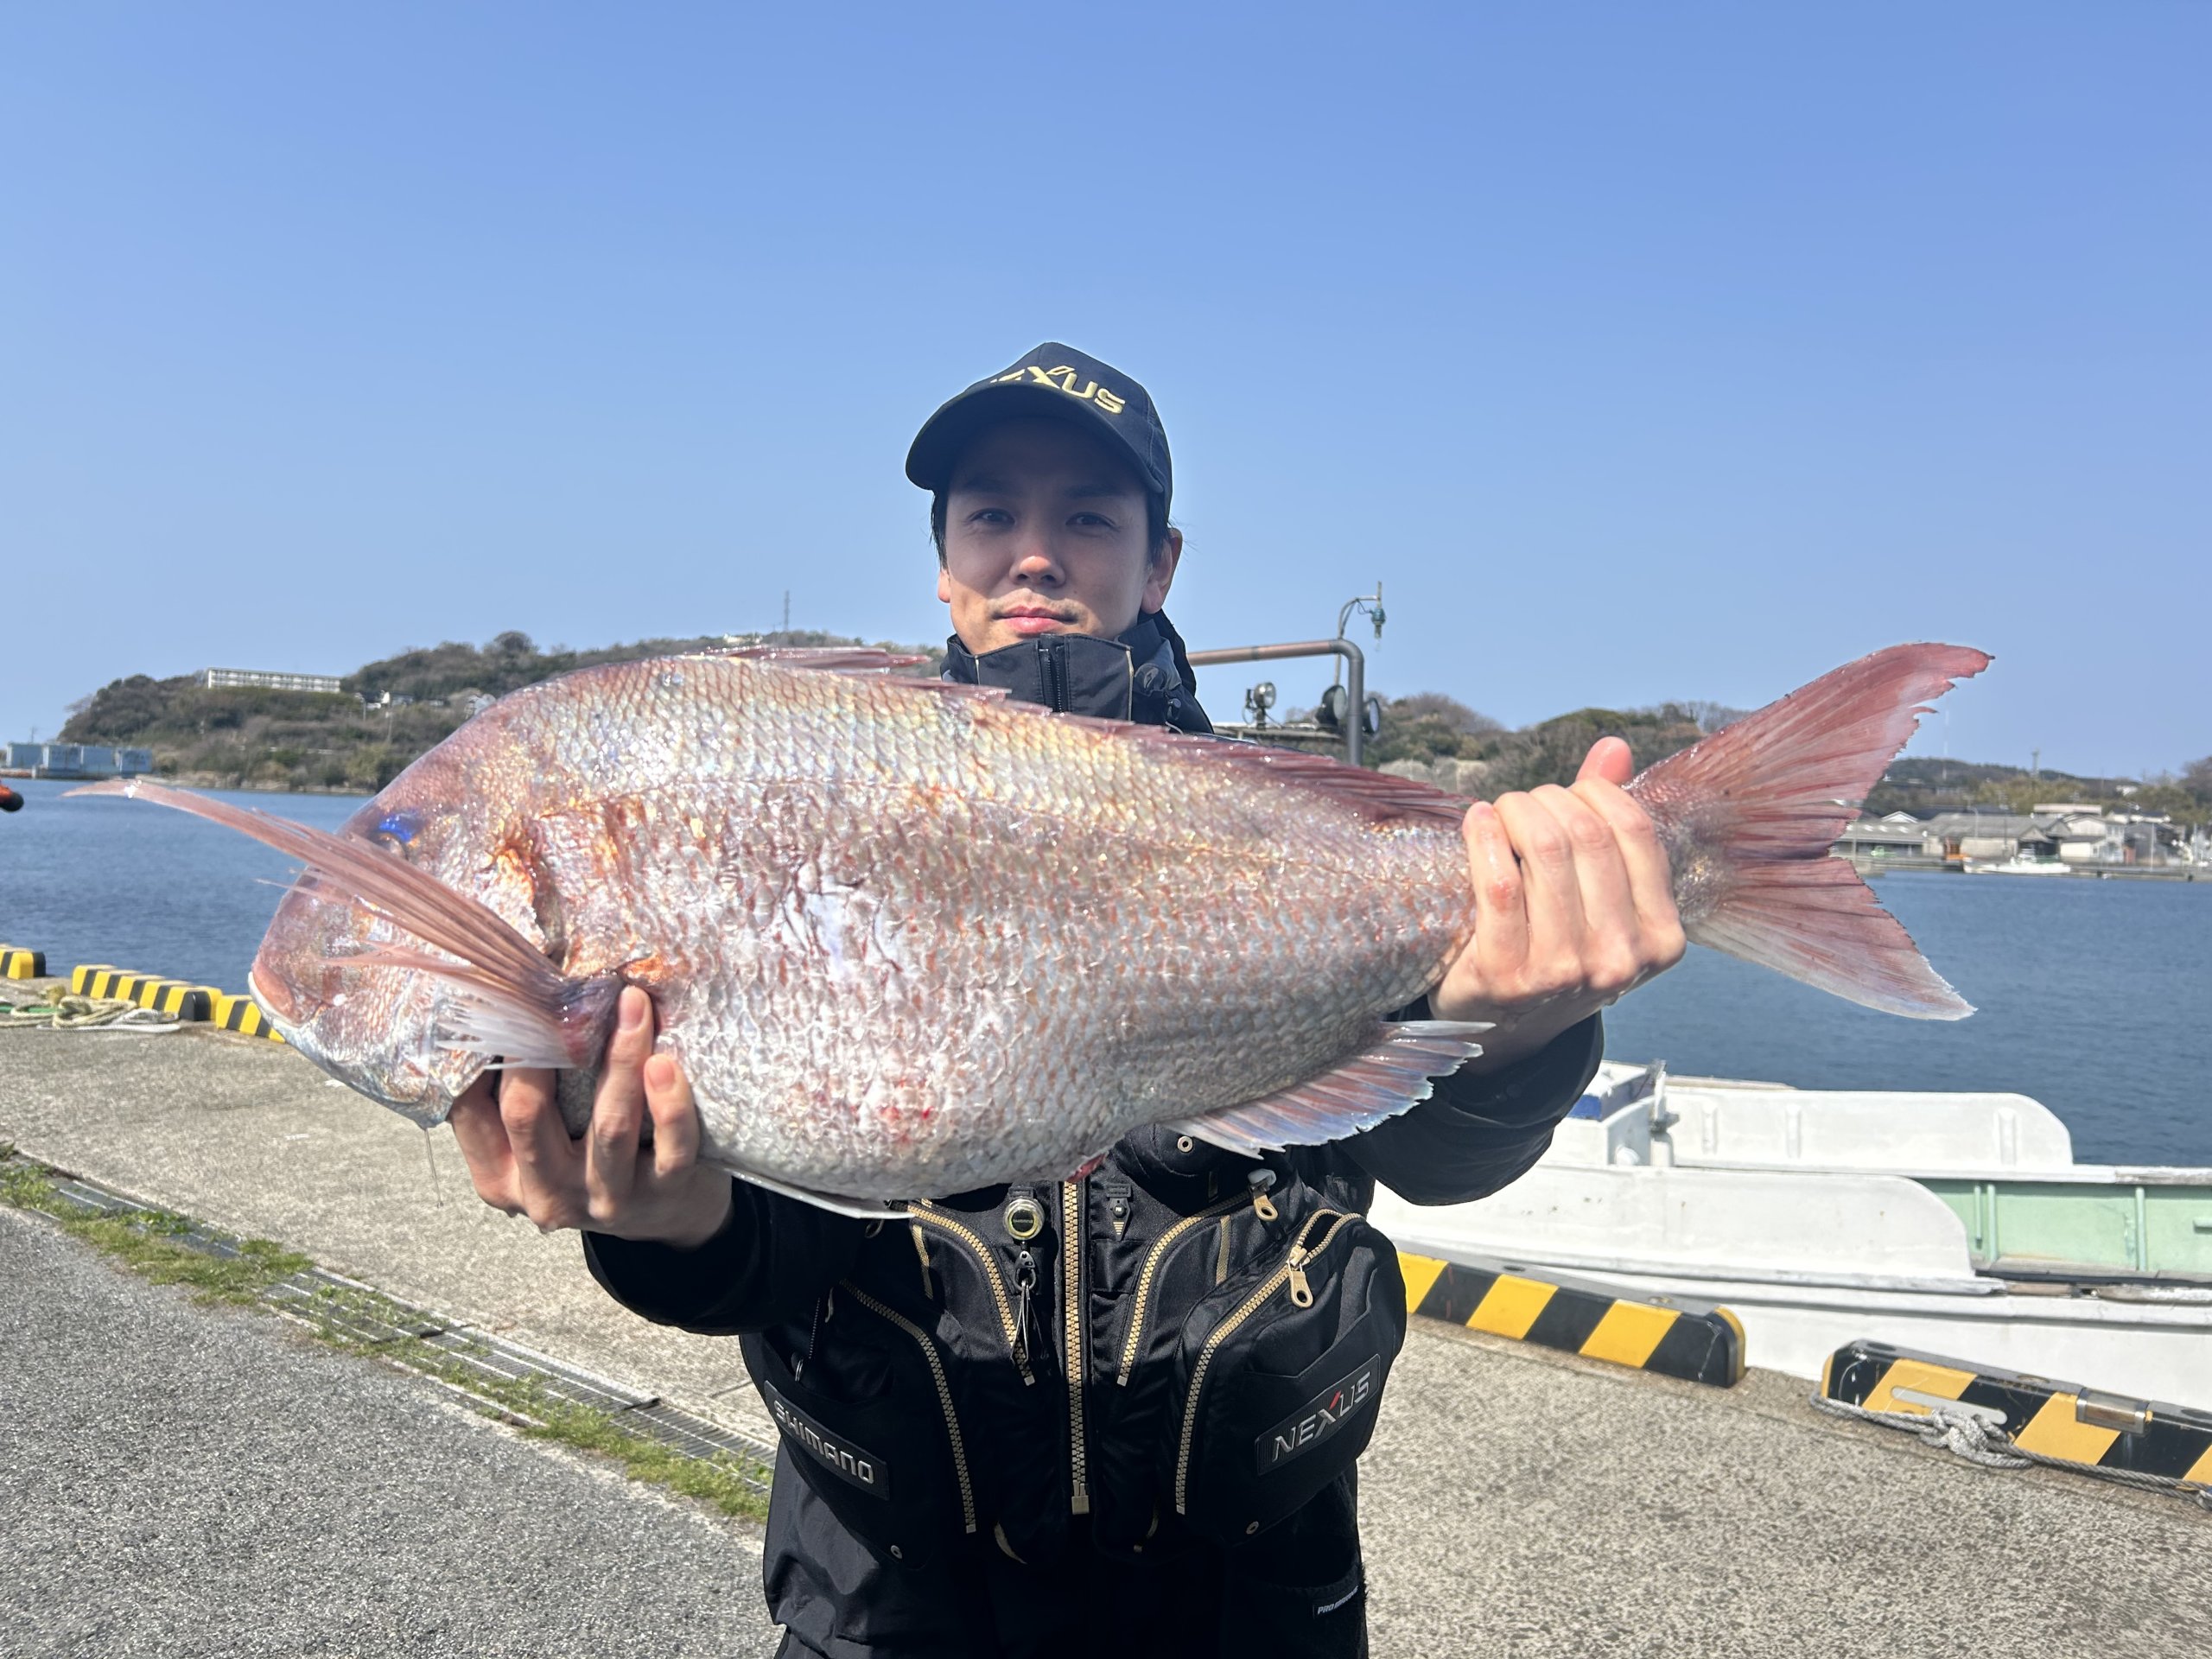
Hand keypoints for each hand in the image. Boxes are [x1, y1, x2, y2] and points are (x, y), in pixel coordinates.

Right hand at [447, 985, 732, 1247]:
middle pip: (527, 1113)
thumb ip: (512, 1093)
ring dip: (619, 1060)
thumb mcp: (540, 1141)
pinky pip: (670, 1150)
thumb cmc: (590, 1156)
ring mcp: (606, 1199)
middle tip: (564, 989)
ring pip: (608, 1128)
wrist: (664, 1216)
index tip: (501, 992)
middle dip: (545, 1045)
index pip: (470, 1109)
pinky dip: (669, 1106)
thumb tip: (499, 1003)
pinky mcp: (663, 1194)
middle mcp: (546, 1193)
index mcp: (500, 1175)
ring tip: (632, 1005)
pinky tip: (665, 1064)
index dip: (483, 1048)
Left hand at [1430, 737, 1685, 1070]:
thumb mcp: (1601, 899)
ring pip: (1544, 850)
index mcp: (1660, 938)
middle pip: (1586, 835)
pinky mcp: (1505, 975)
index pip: (1635, 831)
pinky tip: (1477, 823)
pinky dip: (1484, 838)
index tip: (1567, 795)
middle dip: (1547, 800)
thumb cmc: (1556, 951)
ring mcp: (1563, 970)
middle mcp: (1619, 958)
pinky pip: (1499, 883)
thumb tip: (1614, 749)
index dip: (1595, 794)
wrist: (1504, 1027)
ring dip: (1515, 812)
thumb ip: (1610, 823)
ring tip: (1500, 814)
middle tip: (1524, 805)